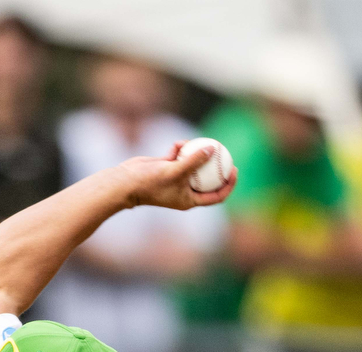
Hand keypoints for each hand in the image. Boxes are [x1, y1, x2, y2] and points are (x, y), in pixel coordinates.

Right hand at [115, 142, 236, 211]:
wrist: (127, 181)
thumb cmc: (151, 182)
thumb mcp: (176, 171)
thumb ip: (194, 160)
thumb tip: (212, 149)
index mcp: (190, 200)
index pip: (216, 196)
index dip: (228, 185)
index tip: (234, 170)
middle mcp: (184, 190)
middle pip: (208, 179)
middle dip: (218, 167)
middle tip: (226, 153)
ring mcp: (176, 178)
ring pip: (193, 164)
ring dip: (196, 153)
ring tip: (199, 143)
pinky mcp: (168, 167)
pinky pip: (180, 156)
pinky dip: (180, 148)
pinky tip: (178, 143)